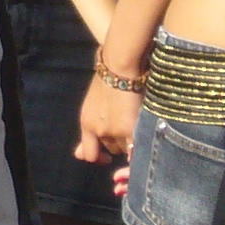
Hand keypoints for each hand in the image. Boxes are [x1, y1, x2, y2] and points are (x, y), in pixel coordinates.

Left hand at [76, 72, 138, 187]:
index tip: (106, 159)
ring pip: (125, 148)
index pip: (88, 155)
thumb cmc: (109, 79)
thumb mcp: (92, 104)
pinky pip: (136, 149)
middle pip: (111, 150)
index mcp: (86, 123)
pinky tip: (145, 138)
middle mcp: (97, 130)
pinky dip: (140, 147)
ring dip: (130, 141)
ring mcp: (114, 131)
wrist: (119, 65)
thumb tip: (79, 155)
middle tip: (127, 126)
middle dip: (118, 143)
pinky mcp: (130, 129)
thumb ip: (90, 128)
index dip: (98, 158)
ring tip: (136, 122)